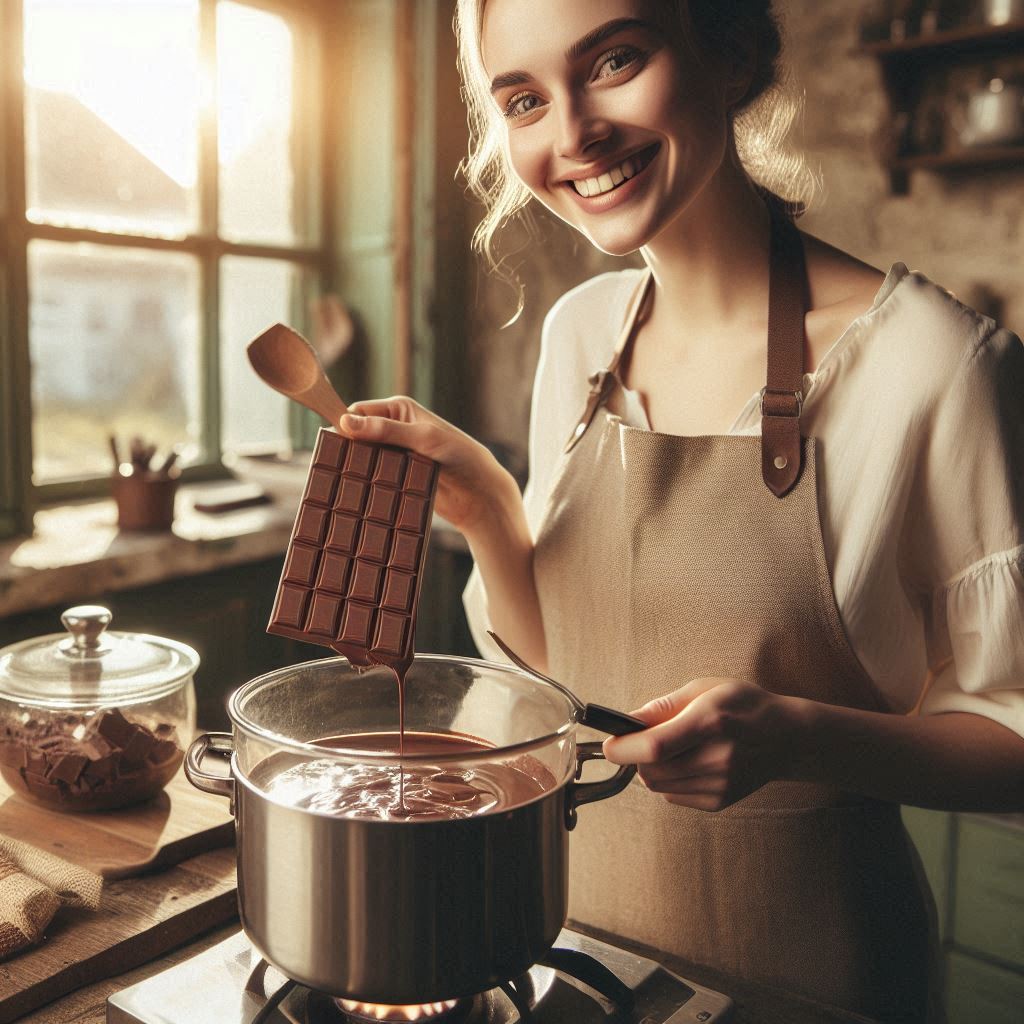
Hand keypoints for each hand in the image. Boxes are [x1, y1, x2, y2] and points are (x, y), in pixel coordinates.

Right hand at [340, 397, 517, 533]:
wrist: (480, 493)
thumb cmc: (459, 456)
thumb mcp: (423, 438)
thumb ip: (386, 431)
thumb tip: (345, 422)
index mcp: (399, 409)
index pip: (358, 412)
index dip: (345, 426)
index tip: (334, 446)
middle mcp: (395, 429)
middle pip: (358, 436)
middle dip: (349, 450)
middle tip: (338, 468)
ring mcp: (396, 453)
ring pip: (364, 459)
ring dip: (358, 469)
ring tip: (348, 482)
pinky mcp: (398, 476)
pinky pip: (374, 477)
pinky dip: (367, 483)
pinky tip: (361, 493)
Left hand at [603, 678, 800, 811]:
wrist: (788, 737)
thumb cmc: (744, 705)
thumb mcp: (704, 689)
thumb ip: (663, 706)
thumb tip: (627, 722)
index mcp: (711, 721)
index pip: (655, 746)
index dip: (624, 748)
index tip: (610, 744)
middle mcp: (717, 757)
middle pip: (651, 771)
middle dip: (636, 756)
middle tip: (648, 738)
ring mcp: (720, 784)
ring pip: (658, 786)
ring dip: (652, 769)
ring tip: (674, 748)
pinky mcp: (720, 801)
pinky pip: (673, 796)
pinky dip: (670, 780)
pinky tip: (690, 762)